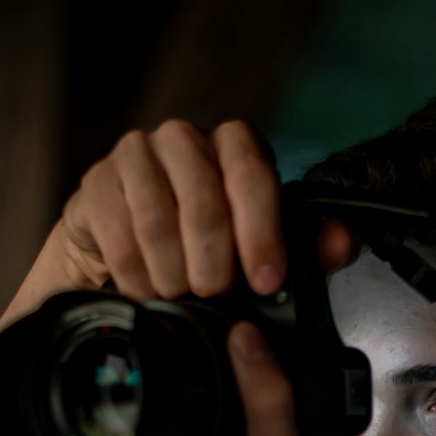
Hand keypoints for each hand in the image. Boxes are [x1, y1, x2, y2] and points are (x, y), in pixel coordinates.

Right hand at [60, 119, 287, 300]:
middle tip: (215, 295)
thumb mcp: (263, 251)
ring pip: (158, 221)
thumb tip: (341, 242)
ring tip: (179, 295)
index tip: (265, 281)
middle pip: (204, 201)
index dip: (261, 232)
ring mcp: (135, 155)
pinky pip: (118, 235)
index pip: (252, 173)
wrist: (127, 253)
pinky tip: (145, 290)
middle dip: (214, 264)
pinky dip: (136, 275)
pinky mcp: (95, 182)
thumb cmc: (203, 250)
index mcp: (233, 146)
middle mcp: (183, 139)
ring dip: (173, 273)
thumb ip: (308, 246)